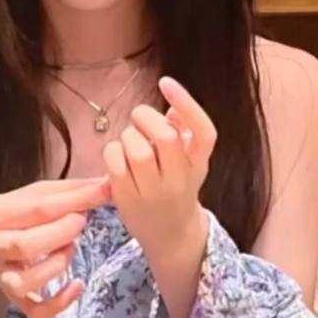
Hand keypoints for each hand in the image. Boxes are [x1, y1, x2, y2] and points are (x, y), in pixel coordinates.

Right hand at [0, 177, 108, 317]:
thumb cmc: (17, 216)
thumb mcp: (33, 195)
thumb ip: (67, 191)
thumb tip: (106, 184)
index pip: (38, 208)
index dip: (75, 200)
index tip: (104, 191)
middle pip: (27, 245)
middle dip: (63, 232)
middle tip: (81, 220)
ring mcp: (1, 277)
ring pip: (29, 279)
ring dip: (60, 262)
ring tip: (71, 246)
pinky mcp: (14, 299)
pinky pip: (36, 311)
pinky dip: (61, 303)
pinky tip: (78, 285)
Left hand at [103, 75, 215, 279]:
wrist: (172, 236)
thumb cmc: (177, 187)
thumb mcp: (190, 161)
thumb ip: (184, 133)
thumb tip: (173, 107)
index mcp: (199, 163)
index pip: (204, 131)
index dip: (186, 102)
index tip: (165, 81)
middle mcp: (180, 179)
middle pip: (165, 138)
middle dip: (145, 117)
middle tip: (139, 118)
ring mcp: (154, 192)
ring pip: (136, 149)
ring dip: (128, 135)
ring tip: (130, 141)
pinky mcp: (128, 200)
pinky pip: (115, 163)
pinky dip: (112, 151)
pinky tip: (117, 155)